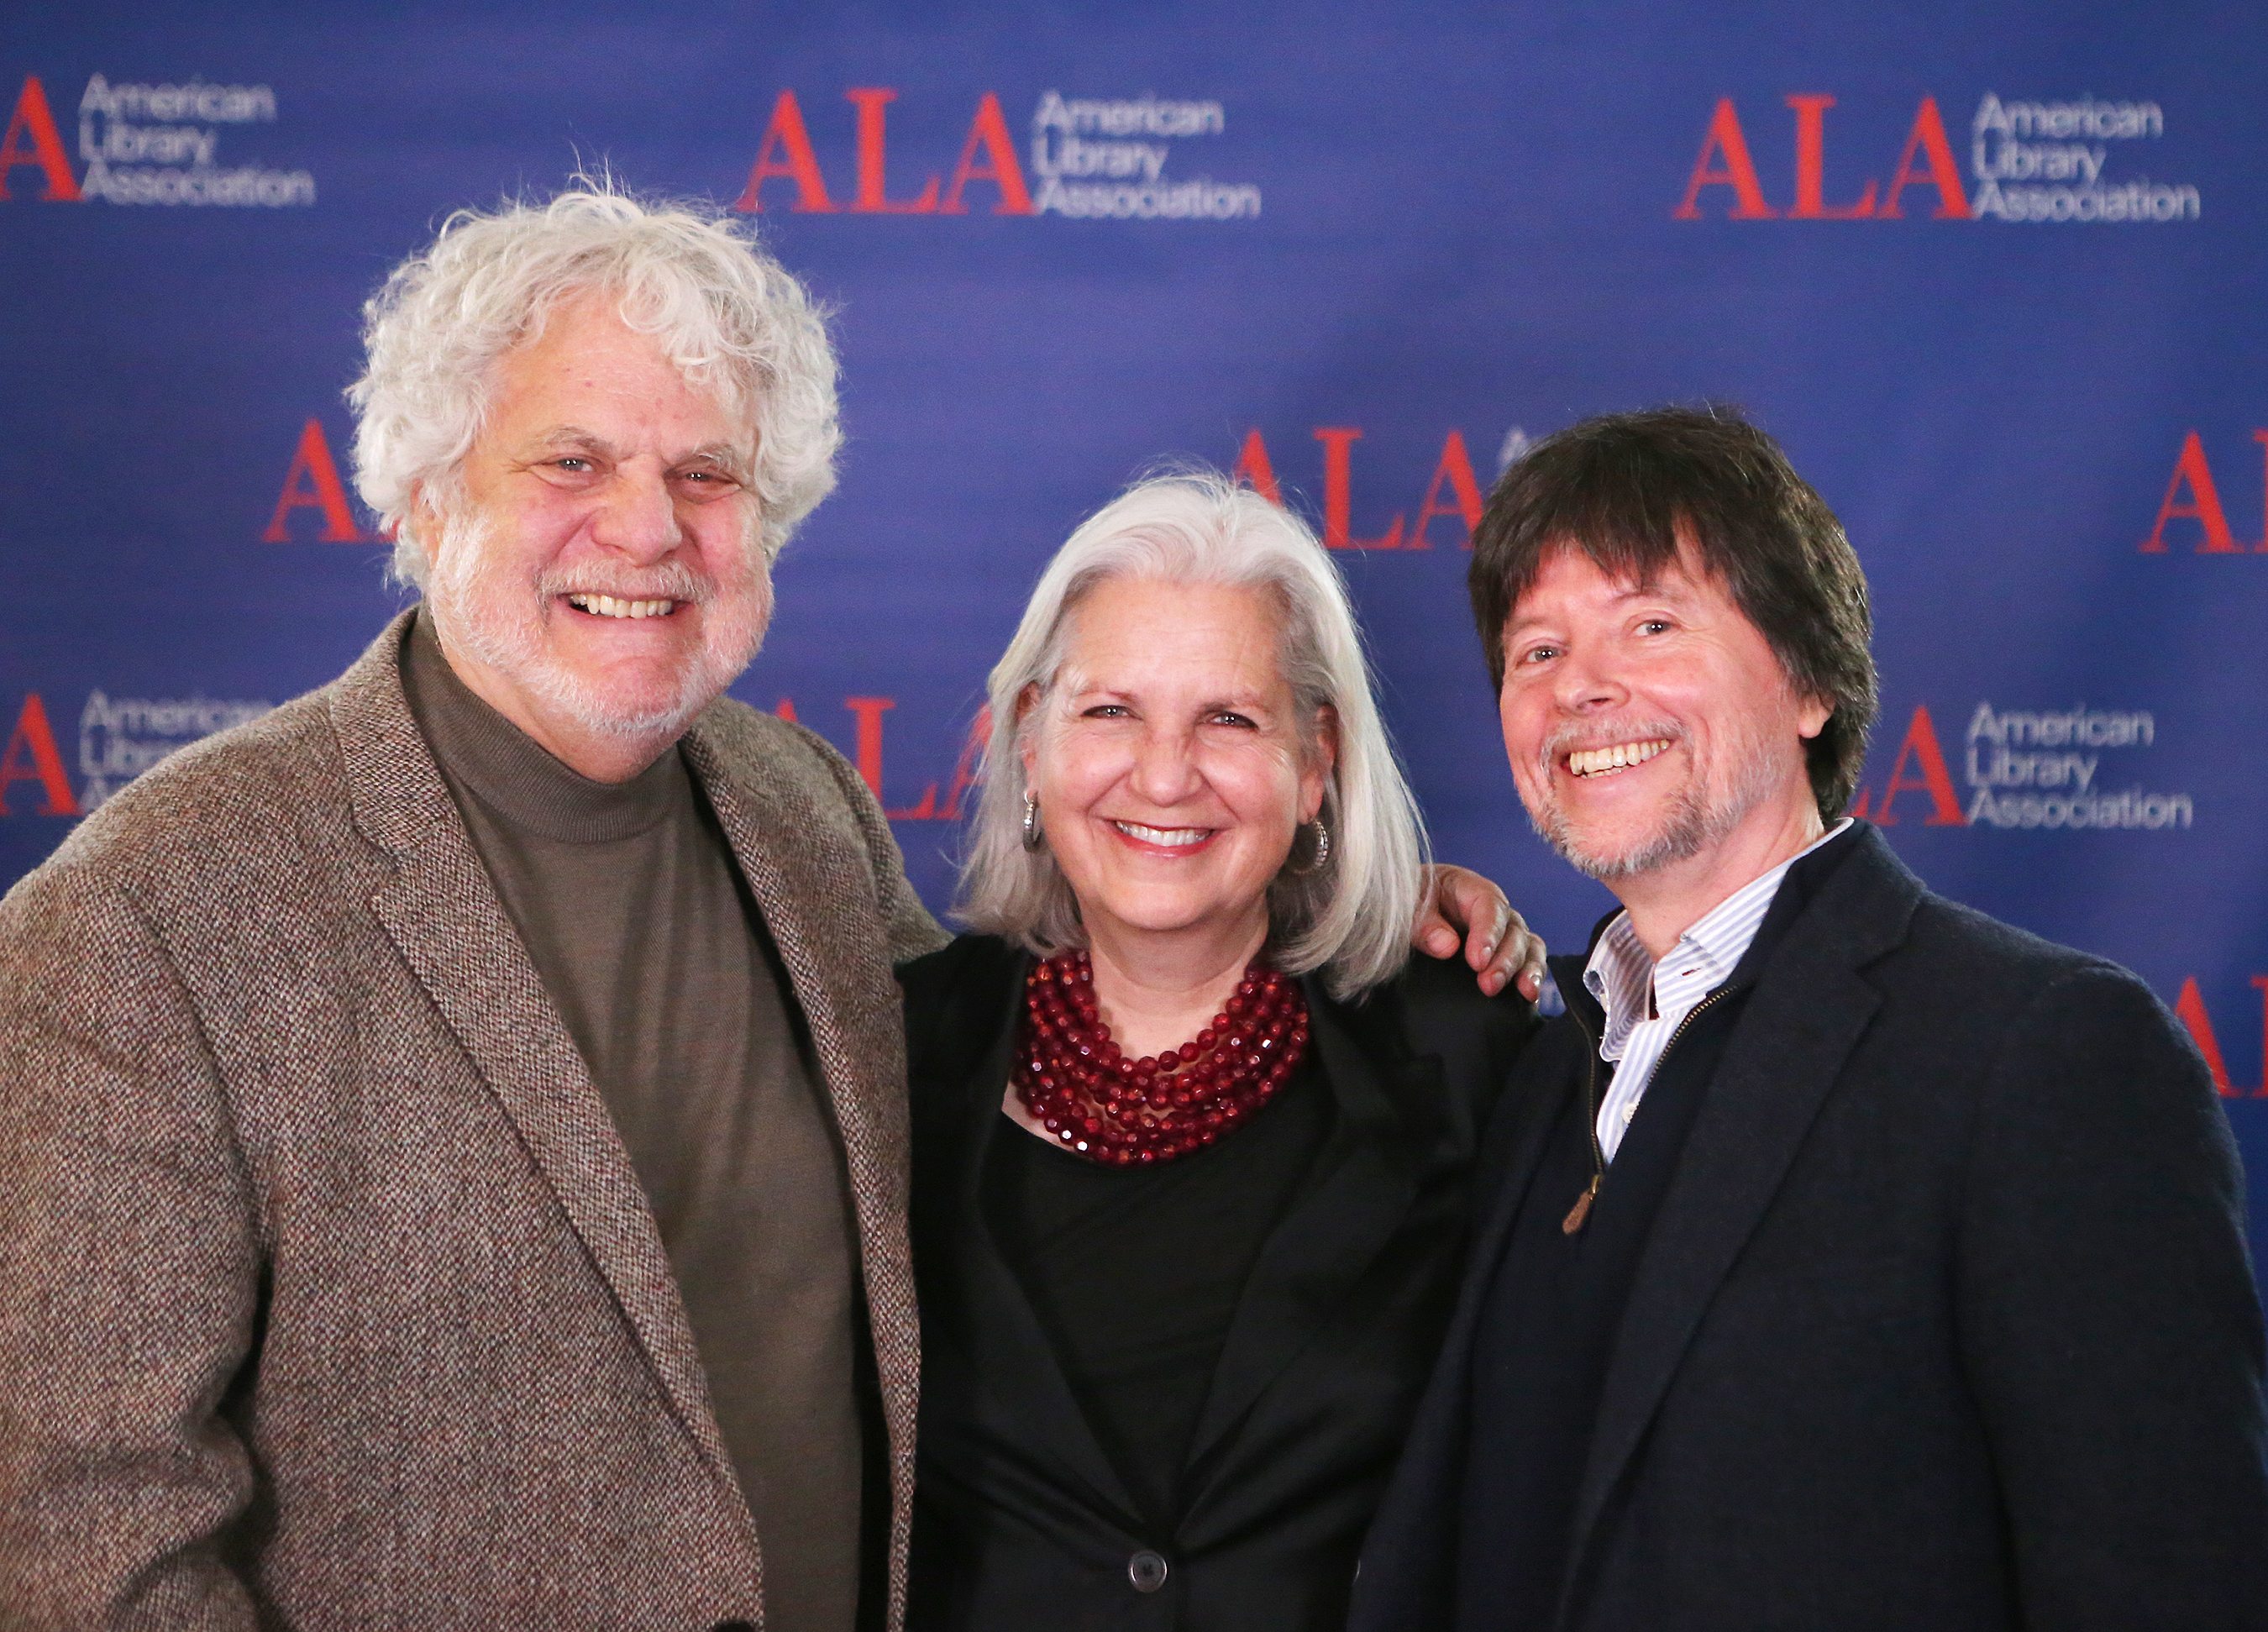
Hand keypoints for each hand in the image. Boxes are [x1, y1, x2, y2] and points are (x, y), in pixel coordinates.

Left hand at [1412, 863, 1546, 1000]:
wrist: (1407, 911)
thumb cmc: (1409, 902)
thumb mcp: (1407, 906)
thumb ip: (1424, 925)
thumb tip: (1447, 947)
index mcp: (1469, 888)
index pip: (1489, 906)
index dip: (1487, 934)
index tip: (1477, 962)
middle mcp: (1494, 910)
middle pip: (1513, 930)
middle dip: (1505, 960)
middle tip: (1489, 985)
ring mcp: (1504, 931)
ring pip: (1528, 946)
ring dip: (1528, 969)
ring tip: (1526, 992)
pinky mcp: (1506, 953)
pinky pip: (1528, 963)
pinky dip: (1532, 979)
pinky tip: (1530, 999)